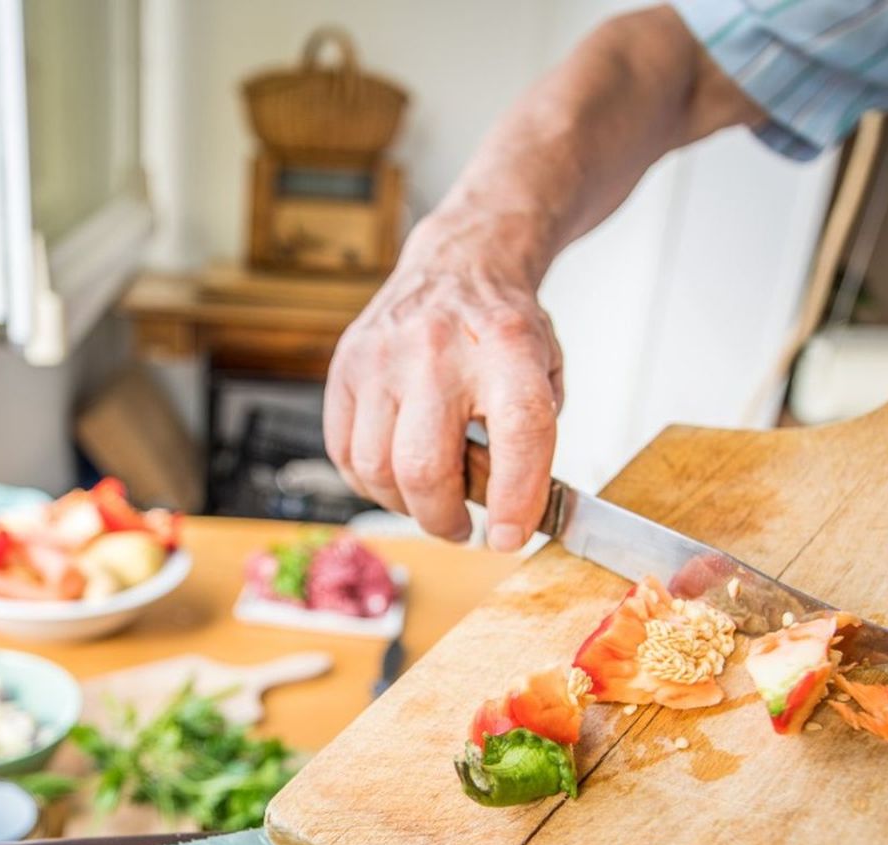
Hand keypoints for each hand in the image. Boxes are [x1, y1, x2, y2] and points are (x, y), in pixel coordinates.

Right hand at [324, 217, 562, 550]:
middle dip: (443, 519)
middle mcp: (438, 349)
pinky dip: (370, 482)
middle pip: (425, 467)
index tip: (507, 537)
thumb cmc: (500, 332)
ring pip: (376, 469)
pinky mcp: (346, 367)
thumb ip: (530, 446)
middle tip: (460, 526)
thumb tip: (505, 520)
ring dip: (404, 505)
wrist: (457, 265)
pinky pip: (344, 453)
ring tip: (428, 498)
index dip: (514, 498)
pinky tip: (394, 475)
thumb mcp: (542, 376)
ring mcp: (382, 357)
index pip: (519, 432)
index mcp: (507, 348)